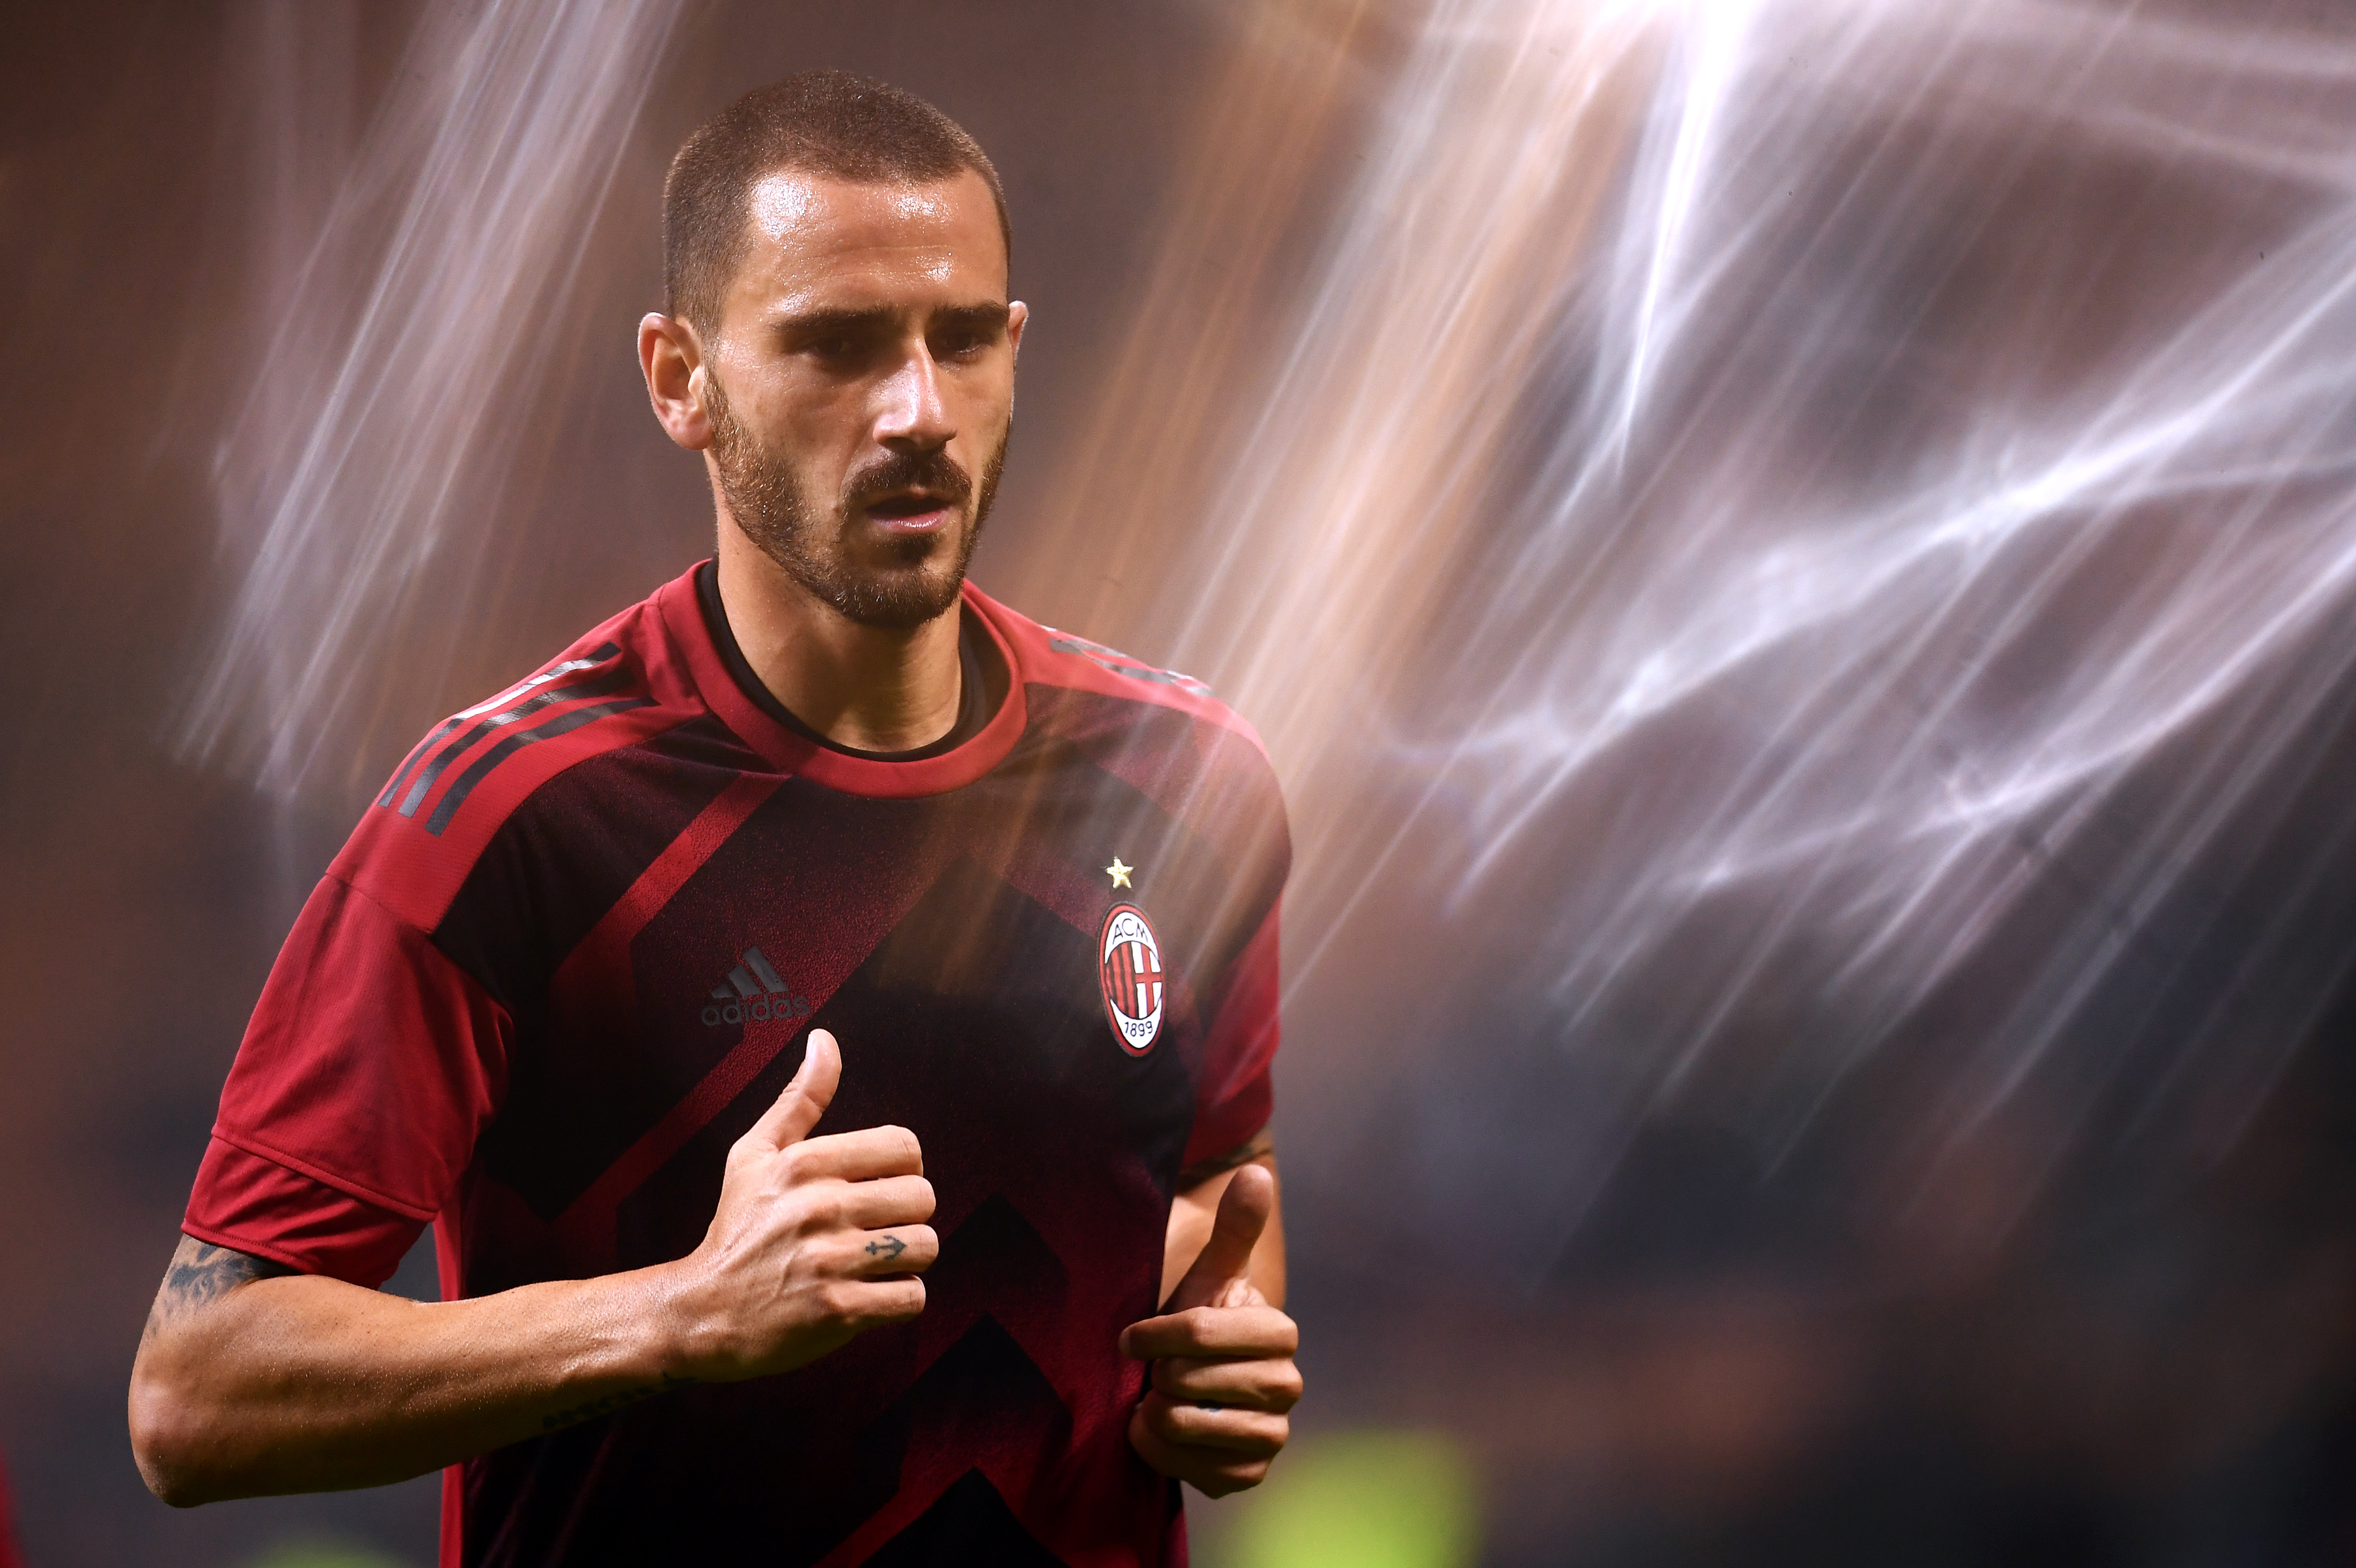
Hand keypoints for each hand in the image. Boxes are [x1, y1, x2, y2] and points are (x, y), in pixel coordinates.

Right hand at [668, 1029, 936, 1380]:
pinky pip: (912, 1297)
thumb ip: (800, 1098)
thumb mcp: (755, 1154)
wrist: (703, 1314)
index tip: (876, 1188)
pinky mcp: (838, 1312)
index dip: (901, 1169)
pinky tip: (868, 1295)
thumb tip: (824, 1039)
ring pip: (925, 1247)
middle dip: (907, 1216)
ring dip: (908, 1261)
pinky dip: (899, 1300)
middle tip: (874, 1231)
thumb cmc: (737, 1228)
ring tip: (873, 1264)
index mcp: (805, 1164)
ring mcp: (829, 1261)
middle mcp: (819, 1207)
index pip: (904, 1146)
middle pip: (923, 1197)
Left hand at [1120, 1164, 1300, 1496]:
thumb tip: (1256, 1172)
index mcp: (1280, 1332)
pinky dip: (1161, 1453)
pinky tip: (1154, 1431)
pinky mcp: (1249, 1475)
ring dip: (1155, 1413)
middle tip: (1151, 1371)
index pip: (1199, 1331)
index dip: (1155, 1333)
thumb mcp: (1209, 1272)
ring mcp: (1272, 1435)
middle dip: (1157, 1374)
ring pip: (1190, 1426)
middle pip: (1189, 1381)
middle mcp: (1288, 1387)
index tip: (1131, 1336)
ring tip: (1151, 1399)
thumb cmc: (1196, 1321)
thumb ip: (1234, 1227)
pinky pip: (1195, 1471)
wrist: (1191, 1382)